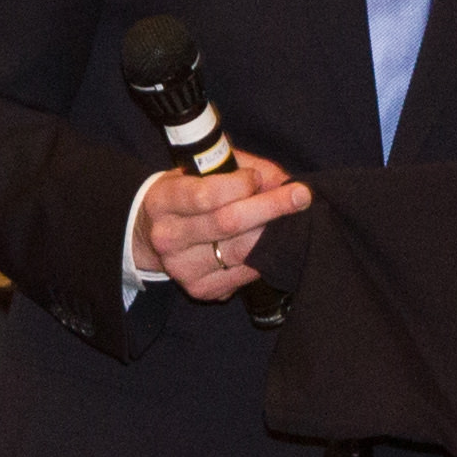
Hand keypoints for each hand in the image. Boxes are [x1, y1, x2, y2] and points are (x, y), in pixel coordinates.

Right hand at [137, 153, 306, 301]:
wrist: (155, 234)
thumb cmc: (188, 194)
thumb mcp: (203, 171)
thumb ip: (241, 167)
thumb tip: (282, 181)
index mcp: (162, 201)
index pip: (205, 195)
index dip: (240, 185)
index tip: (258, 178)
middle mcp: (167, 238)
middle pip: (228, 224)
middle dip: (270, 207)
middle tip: (301, 195)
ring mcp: (181, 268)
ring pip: (241, 251)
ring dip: (272, 234)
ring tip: (291, 218)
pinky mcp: (199, 289)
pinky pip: (244, 274)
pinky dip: (264, 257)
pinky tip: (271, 244)